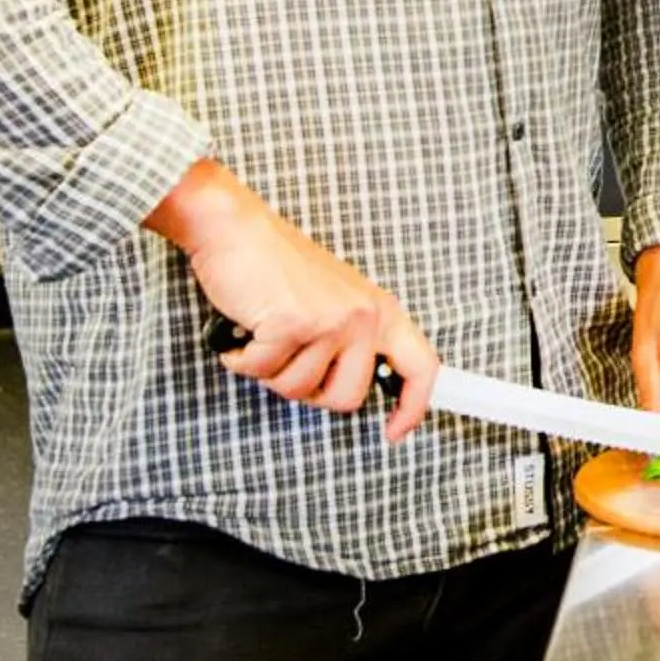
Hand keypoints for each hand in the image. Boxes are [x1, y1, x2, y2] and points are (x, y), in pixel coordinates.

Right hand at [150, 159, 438, 443]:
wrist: (237, 229)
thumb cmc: (277, 268)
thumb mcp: (334, 302)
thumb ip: (351, 340)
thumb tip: (353, 388)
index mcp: (381, 311)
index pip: (422, 367)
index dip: (413, 407)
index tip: (394, 431)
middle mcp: (364, 317)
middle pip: (346, 398)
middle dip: (309, 390)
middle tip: (287, 358)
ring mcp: (331, 321)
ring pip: (298, 389)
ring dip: (269, 370)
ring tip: (265, 332)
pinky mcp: (292, 324)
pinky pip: (260, 371)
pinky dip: (241, 359)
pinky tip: (244, 329)